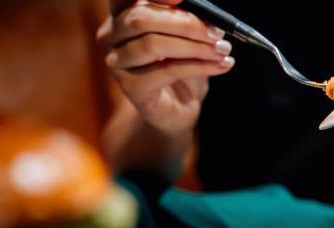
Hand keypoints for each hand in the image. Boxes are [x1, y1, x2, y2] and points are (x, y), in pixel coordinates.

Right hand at [97, 0, 234, 136]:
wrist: (179, 107)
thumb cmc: (181, 65)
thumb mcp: (184, 36)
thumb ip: (186, 19)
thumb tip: (208, 15)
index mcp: (121, 15)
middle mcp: (110, 36)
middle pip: (142, 19)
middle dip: (185, 23)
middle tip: (217, 32)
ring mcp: (117, 63)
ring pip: (154, 45)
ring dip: (195, 46)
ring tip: (223, 50)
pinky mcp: (131, 88)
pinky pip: (167, 71)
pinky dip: (200, 66)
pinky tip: (221, 65)